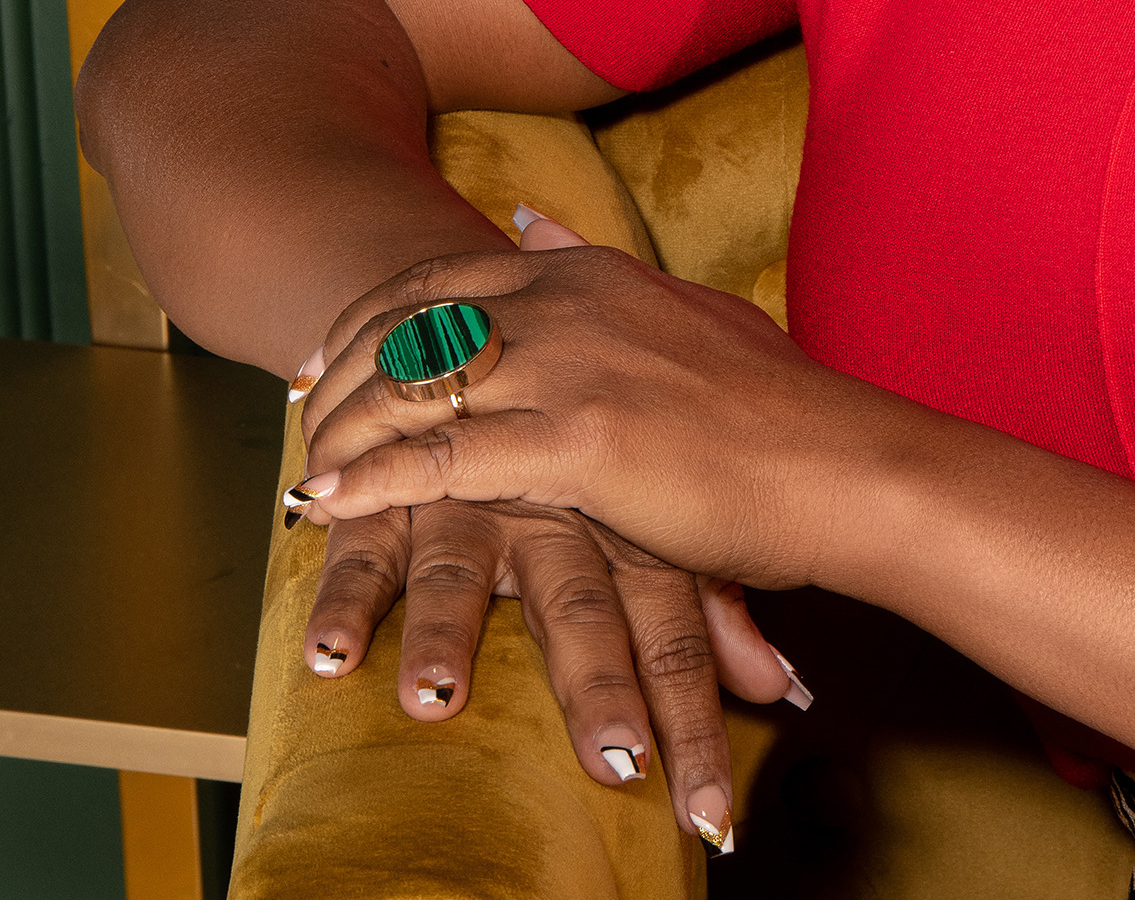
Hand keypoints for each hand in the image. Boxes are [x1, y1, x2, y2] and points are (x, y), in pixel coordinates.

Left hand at [290, 219, 891, 591]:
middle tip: (300, 422)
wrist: (840, 464)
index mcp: (589, 273)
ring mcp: (571, 368)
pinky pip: (442, 459)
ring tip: (307, 477)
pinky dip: (374, 484)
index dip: (368, 322)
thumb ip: (593, 267)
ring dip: (339, 435)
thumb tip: (527, 222)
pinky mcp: (577, 443)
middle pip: (405, 327)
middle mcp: (569, 304)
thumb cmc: (774, 405)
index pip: (438, 279)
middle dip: (335, 376)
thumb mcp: (683, 308)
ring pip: (409, 388)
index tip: (328, 362)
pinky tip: (336, 510)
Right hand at [303, 498, 804, 847]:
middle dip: (601, 692)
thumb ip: (717, 608)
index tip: (712, 813)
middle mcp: (560, 515)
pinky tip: (328, 650)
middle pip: (583, 611)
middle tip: (617, 763)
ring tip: (435, 701)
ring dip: (449, 637)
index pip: (677, 633)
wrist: (505, 342)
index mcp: (634, 527)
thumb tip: (785, 689)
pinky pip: (368, 550)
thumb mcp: (661, 524)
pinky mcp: (400, 495)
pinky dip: (345, 598)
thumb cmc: (599, 460)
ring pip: (463, 572)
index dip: (696, 717)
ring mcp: (478, 499)